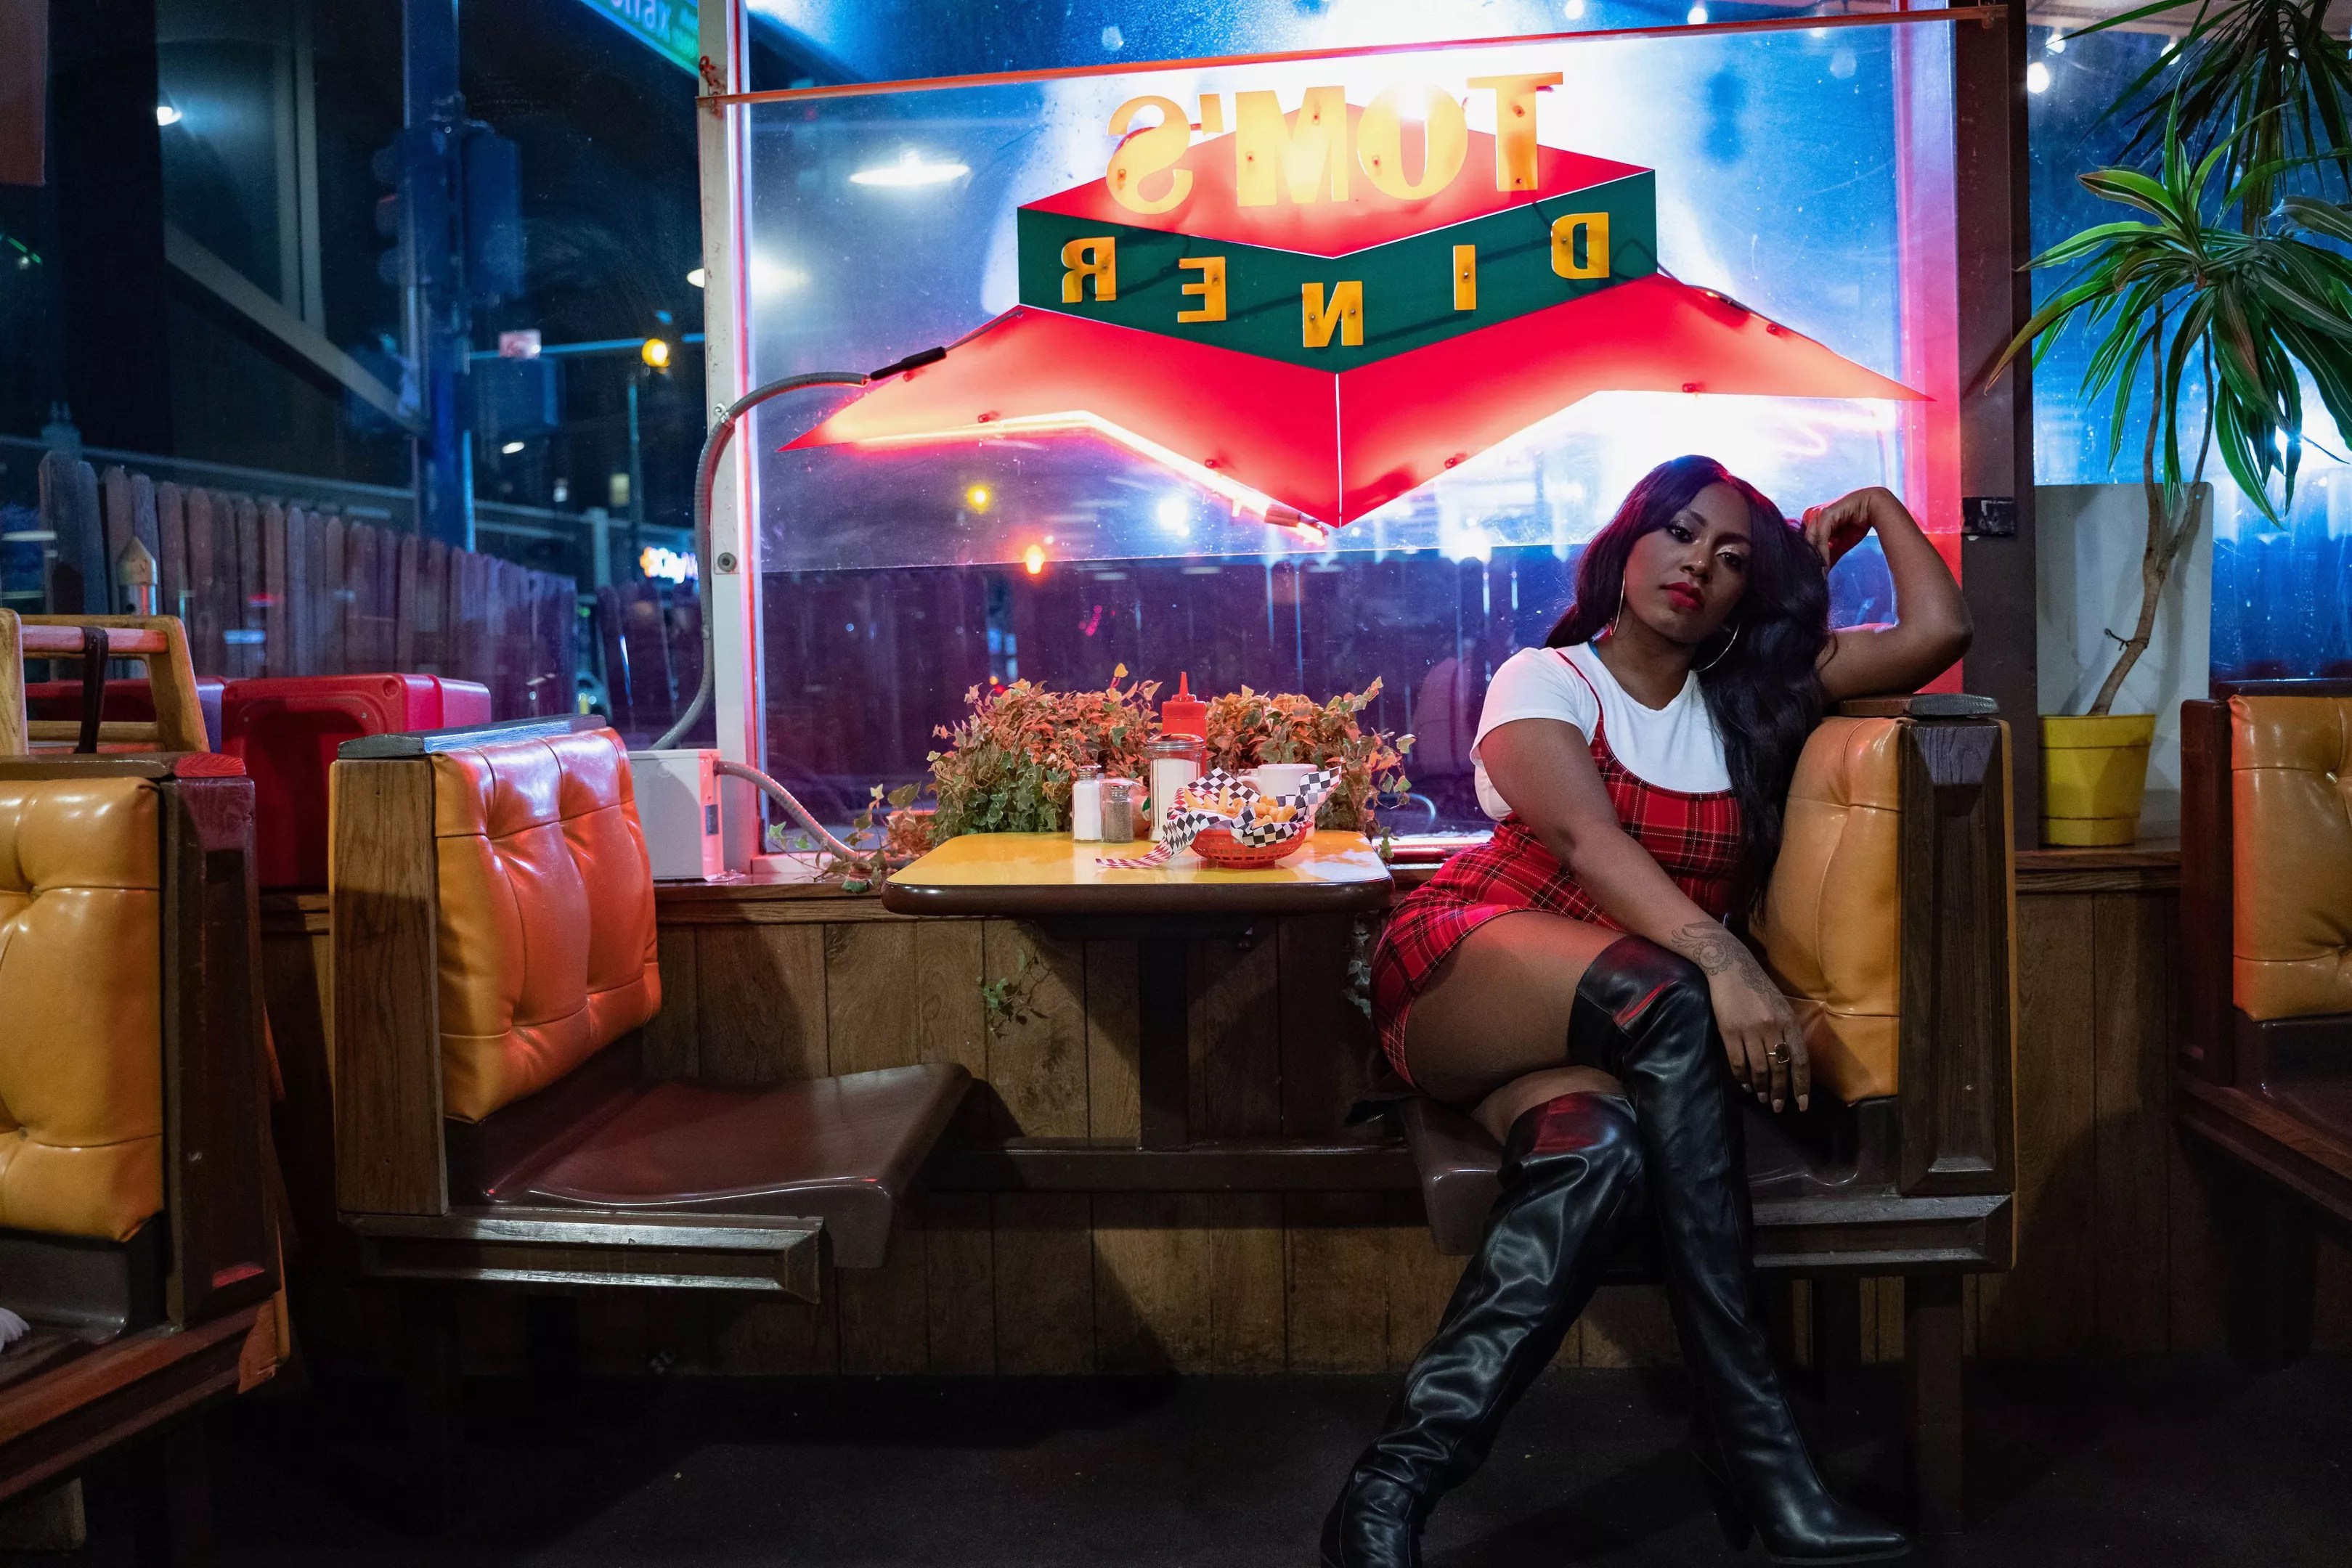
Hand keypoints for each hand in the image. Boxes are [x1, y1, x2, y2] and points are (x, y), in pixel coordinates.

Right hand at [1669, 921, 1810, 1112]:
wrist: (1730, 967)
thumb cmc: (1758, 987)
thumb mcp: (1781, 1006)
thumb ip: (1787, 1031)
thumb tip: (1790, 1062)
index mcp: (1789, 1022)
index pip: (1799, 1061)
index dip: (1801, 1085)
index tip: (1801, 1104)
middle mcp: (1772, 1028)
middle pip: (1779, 1068)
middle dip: (1779, 1091)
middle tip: (1777, 1107)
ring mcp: (1750, 1030)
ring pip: (1759, 1068)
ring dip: (1760, 1088)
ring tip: (1760, 1098)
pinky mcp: (1729, 1031)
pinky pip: (1737, 1061)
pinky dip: (1741, 1076)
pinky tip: (1744, 1085)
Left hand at [1800, 488, 1882, 570]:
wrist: (1873, 506)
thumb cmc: (1857, 522)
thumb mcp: (1840, 544)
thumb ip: (1829, 555)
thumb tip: (1821, 572)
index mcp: (1812, 521)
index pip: (1805, 544)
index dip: (1808, 561)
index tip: (1812, 578)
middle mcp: (1811, 515)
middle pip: (1805, 544)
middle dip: (1810, 563)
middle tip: (1813, 580)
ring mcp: (1817, 514)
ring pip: (1811, 542)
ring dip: (1815, 560)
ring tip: (1820, 576)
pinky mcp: (1825, 514)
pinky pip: (1821, 537)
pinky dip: (1822, 552)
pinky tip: (1825, 564)